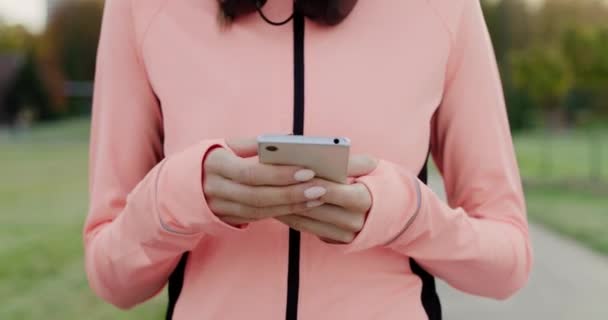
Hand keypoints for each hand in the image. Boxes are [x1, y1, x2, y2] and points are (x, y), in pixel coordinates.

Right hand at [203, 139, 326, 226]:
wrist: (178, 186)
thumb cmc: (210, 158)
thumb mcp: (223, 144)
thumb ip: (251, 143)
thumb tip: (286, 139)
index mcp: (216, 165)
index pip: (251, 173)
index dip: (280, 174)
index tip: (307, 170)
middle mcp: (216, 189)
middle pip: (258, 196)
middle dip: (291, 193)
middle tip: (320, 188)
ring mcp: (221, 208)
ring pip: (260, 211)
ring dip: (291, 205)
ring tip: (318, 196)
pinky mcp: (228, 219)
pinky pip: (258, 217)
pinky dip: (282, 212)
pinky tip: (303, 205)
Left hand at [276, 155, 377, 243]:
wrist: (391, 211)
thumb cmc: (376, 182)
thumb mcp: (371, 167)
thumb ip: (352, 161)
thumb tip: (329, 155)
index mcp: (366, 200)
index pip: (337, 192)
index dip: (316, 183)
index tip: (297, 172)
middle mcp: (356, 221)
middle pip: (318, 207)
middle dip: (295, 194)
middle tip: (272, 182)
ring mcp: (345, 234)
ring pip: (309, 220)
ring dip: (287, 207)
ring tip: (269, 192)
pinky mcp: (335, 241)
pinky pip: (307, 229)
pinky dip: (290, 217)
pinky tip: (275, 205)